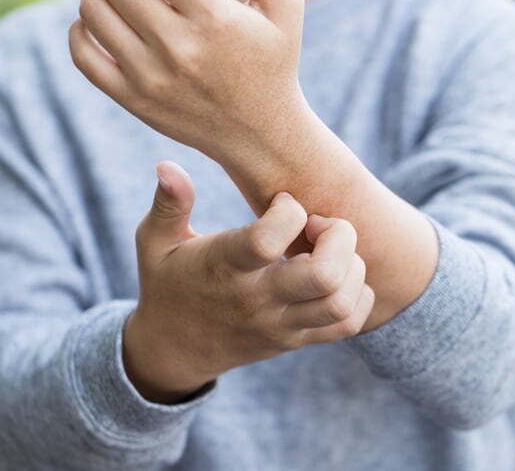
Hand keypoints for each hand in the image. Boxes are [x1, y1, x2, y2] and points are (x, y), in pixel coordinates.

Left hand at [68, 0, 309, 163]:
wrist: (260, 134)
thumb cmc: (272, 59)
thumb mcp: (285, 3)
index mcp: (214, 18)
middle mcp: (178, 48)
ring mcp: (149, 77)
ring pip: (93, 12)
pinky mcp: (132, 100)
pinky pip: (83, 55)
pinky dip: (80, 26)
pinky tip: (98, 16)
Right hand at [122, 160, 375, 403]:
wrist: (173, 349)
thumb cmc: (167, 282)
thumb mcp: (155, 242)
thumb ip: (168, 203)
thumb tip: (168, 166)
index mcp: (223, 268)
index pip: (268, 240)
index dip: (289, 211)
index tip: (282, 201)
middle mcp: (256, 300)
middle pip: (324, 276)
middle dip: (339, 237)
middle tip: (320, 224)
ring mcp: (280, 325)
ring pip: (341, 302)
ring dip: (352, 266)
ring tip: (331, 249)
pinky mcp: (297, 340)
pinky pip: (348, 324)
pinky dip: (359, 294)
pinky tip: (338, 273)